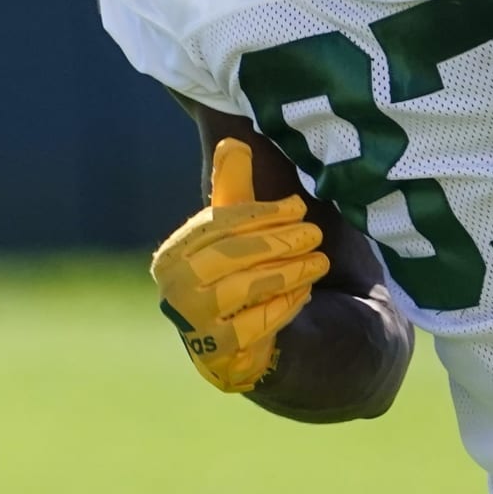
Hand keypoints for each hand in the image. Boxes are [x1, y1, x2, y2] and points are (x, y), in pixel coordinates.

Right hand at [150, 138, 330, 391]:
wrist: (228, 343)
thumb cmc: (231, 275)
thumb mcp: (231, 232)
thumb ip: (232, 191)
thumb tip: (234, 142)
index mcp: (173, 253)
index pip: (220, 224)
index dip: (262, 213)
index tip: (298, 207)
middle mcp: (174, 288)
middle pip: (233, 255)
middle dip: (280, 241)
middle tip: (315, 234)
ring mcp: (191, 322)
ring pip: (246, 287)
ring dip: (289, 271)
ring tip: (319, 261)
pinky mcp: (216, 350)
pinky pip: (255, 323)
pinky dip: (284, 304)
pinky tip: (304, 291)